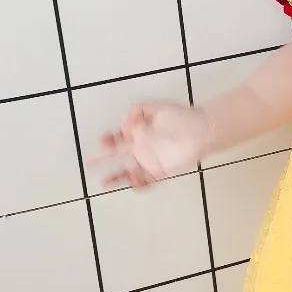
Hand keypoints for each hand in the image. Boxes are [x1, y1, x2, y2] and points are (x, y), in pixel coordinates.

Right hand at [95, 101, 212, 189]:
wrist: (202, 129)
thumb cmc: (182, 116)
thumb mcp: (157, 107)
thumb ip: (139, 111)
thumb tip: (125, 123)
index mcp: (139, 132)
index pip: (118, 137)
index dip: (108, 139)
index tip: (103, 140)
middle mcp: (142, 147)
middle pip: (118, 155)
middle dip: (103, 159)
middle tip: (89, 163)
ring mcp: (151, 160)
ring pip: (128, 171)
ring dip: (116, 176)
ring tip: (103, 182)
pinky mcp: (161, 171)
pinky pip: (147, 181)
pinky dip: (138, 184)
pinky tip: (132, 182)